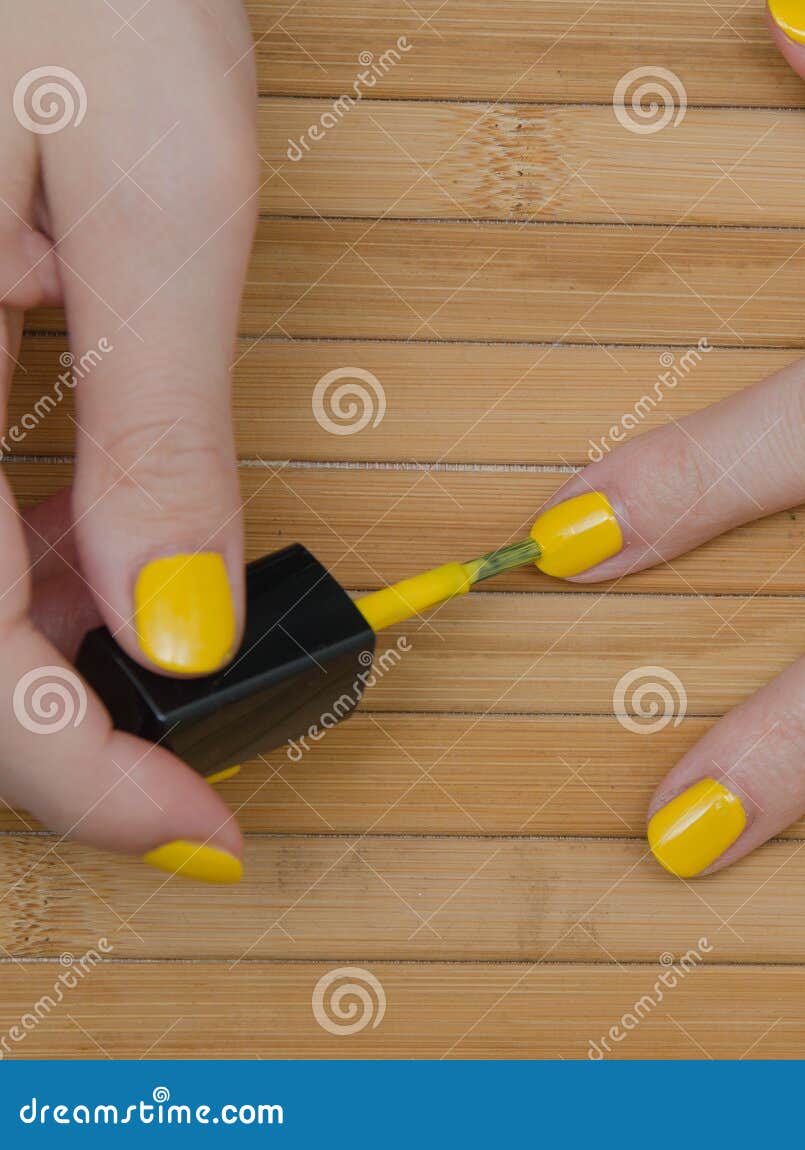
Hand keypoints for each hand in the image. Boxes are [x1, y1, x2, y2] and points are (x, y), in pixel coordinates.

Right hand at [1, 2, 257, 881]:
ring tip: (161, 632)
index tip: (202, 838)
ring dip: (33, 642)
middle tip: (196, 762)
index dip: (76, 775)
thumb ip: (159, 430)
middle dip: (58, 722)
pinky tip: (86, 541)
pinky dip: (9, 552)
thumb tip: (183, 625)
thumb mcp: (155, 202)